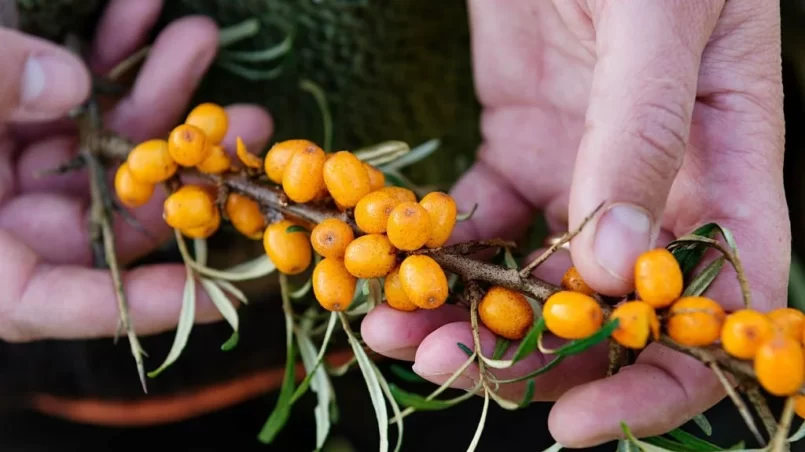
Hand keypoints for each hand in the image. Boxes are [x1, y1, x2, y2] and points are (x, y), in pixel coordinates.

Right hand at [0, 0, 271, 341]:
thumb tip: (65, 82)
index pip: (60, 303)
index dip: (147, 304)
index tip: (230, 291)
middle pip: (108, 209)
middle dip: (181, 162)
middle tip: (247, 124)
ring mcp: (2, 163)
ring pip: (100, 140)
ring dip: (153, 87)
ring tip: (200, 37)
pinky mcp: (7, 111)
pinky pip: (66, 87)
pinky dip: (102, 47)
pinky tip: (141, 6)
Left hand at [362, 0, 789, 446]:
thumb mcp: (657, 22)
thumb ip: (641, 136)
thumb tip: (616, 268)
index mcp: (726, 167)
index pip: (719, 307)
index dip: (659, 381)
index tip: (578, 423)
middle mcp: (655, 187)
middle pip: (606, 313)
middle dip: (528, 359)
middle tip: (443, 367)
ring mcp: (578, 172)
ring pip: (530, 278)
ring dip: (465, 316)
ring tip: (396, 333)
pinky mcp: (514, 148)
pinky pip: (477, 221)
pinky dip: (435, 251)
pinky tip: (390, 264)